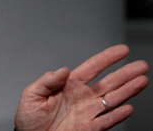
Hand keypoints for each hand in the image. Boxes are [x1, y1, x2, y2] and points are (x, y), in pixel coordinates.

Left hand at [14, 44, 148, 130]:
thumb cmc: (30, 117)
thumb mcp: (32, 94)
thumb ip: (47, 80)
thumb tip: (63, 70)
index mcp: (69, 84)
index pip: (92, 68)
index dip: (107, 58)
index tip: (122, 50)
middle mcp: (82, 97)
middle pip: (109, 82)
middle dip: (126, 73)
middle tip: (141, 65)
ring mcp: (88, 112)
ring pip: (112, 99)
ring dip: (128, 91)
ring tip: (141, 81)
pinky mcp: (89, 128)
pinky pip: (106, 121)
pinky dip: (117, 115)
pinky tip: (128, 108)